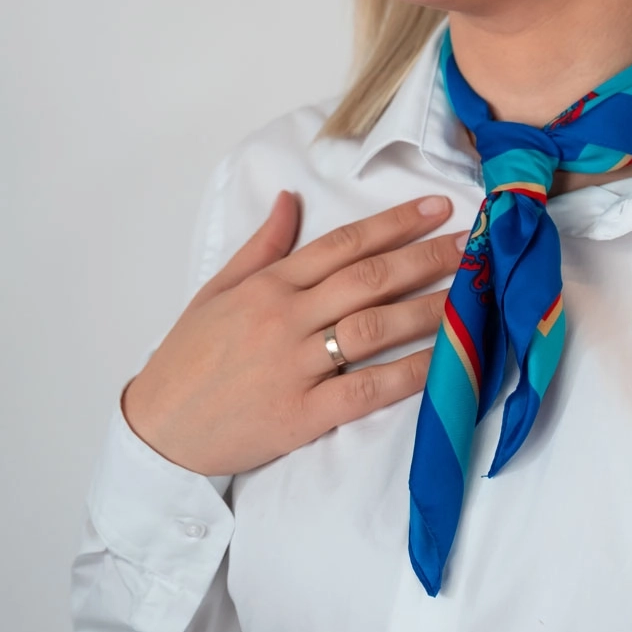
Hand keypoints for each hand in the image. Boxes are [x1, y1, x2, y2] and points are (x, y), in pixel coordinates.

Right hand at [120, 192, 464, 476]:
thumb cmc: (188, 359)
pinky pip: (367, 389)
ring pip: (374, 328)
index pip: (342, 244)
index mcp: (267, 285)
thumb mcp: (216, 291)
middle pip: (369, 278)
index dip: (394, 222)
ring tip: (473, 293)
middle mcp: (285, 319)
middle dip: (427, 257)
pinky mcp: (302, 415)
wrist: (156, 432)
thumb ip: (262, 246)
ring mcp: (295, 367)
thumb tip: (290, 198)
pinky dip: (410, 374)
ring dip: (430, 307)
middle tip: (474, 243)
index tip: (437, 207)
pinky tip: (446, 361)